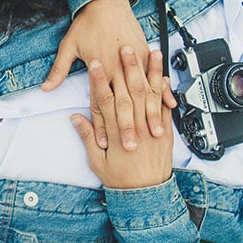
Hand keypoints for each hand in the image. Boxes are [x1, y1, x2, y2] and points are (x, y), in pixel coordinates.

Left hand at [43, 0, 175, 148]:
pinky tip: (170, 107)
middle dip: (129, 127)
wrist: (106, 1)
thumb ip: (59, 70)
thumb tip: (46, 88)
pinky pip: (157, 78)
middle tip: (132, 147)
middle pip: (124, 103)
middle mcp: (119, 66)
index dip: (102, 124)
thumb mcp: (69, 46)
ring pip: (144, 94)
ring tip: (154, 133)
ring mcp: (136, 61)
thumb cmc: (88, 23)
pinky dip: (164, 93)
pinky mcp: (146, 55)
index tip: (104, 143)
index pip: (101, 102)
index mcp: (100, 66)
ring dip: (150, 115)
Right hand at [73, 47, 173, 189]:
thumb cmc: (120, 179)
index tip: (96, 65)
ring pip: (151, 94)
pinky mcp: (165, 130)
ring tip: (151, 53)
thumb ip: (87, 138)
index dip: (100, 81)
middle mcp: (134, 127)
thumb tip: (76, 119)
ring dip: (151, 72)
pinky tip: (164, 74)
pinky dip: (165, 89)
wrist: (146, 195)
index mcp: (115, 133)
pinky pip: (166, 106)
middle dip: (127, 68)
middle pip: (130, 91)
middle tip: (124, 47)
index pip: (105, 101)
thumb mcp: (96, 162)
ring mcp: (151, 127)